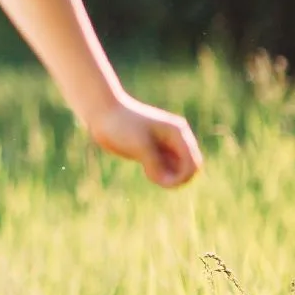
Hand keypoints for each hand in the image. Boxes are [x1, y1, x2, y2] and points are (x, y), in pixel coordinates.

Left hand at [87, 97, 202, 187]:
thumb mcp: (139, 145)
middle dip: (177, 178)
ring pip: (177, 168)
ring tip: (148, 172)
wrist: (102, 112)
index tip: (161, 182)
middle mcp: (176, 139)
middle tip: (154, 179)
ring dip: (167, 176)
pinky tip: (146, 170)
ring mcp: (165, 144)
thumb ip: (154, 163)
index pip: (193, 163)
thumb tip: (166, 181)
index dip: (182, 177)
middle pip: (189, 167)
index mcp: (178, 134)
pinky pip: (164, 167)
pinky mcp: (153, 150)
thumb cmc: (121, 125)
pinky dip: (159, 173)